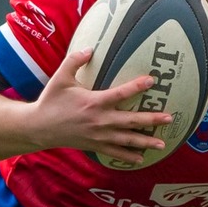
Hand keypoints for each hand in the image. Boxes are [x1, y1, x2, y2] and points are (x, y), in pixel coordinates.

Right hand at [25, 48, 174, 159]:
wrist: (38, 127)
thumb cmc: (50, 101)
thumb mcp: (60, 77)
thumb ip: (75, 60)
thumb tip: (90, 48)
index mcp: (94, 102)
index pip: (121, 94)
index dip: (137, 86)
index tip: (152, 80)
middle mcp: (100, 121)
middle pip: (131, 121)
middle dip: (152, 119)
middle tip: (169, 118)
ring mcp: (98, 136)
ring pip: (127, 140)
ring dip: (146, 141)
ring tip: (162, 143)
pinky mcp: (94, 145)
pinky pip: (115, 152)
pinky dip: (128, 156)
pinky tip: (141, 158)